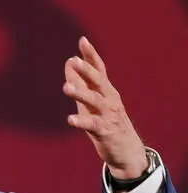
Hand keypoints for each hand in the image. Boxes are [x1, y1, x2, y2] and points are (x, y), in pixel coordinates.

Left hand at [63, 36, 146, 179]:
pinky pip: (93, 125)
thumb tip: (69, 62)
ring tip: (66, 87)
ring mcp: (108, 115)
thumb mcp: (91, 102)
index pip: (99, 69)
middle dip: (87, 70)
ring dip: (80, 93)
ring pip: (95, 101)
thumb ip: (81, 83)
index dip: (91, 55)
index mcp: (106, 91)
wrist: (127, 151)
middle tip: (74, 60)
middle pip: (98, 81)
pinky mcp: (105, 131)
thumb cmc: (106, 123)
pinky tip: (70, 119)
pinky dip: (81, 121)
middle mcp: (109, 100)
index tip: (82, 41)